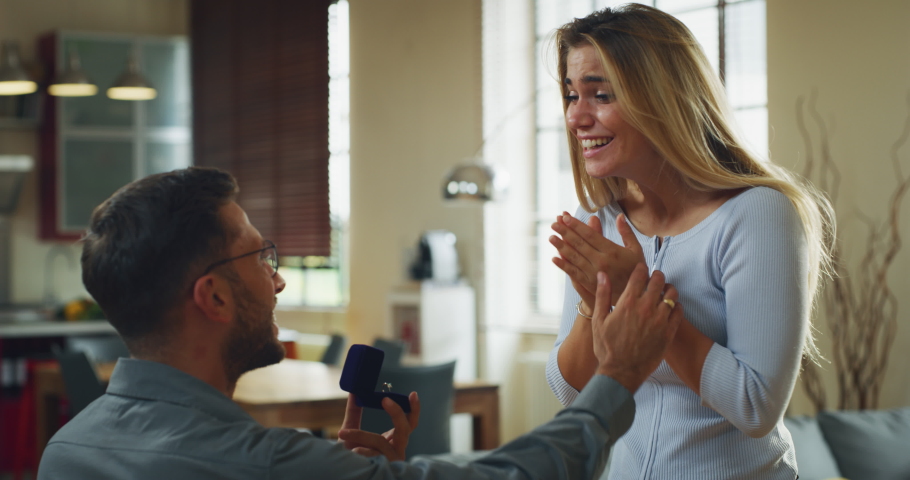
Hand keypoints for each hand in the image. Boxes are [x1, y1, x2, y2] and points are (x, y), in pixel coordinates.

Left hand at [337, 392, 420, 460]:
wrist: (338, 473)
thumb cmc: (348, 454)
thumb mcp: (350, 430)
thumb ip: (354, 411)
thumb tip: (354, 391)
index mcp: (392, 439)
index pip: (409, 423)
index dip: (414, 409)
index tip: (413, 394)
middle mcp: (397, 449)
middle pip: (405, 428)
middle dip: (397, 412)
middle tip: (385, 399)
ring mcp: (392, 460)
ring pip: (381, 441)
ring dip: (361, 435)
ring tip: (343, 433)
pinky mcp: (386, 468)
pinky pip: (373, 454)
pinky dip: (361, 451)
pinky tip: (353, 452)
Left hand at [550, 212, 643, 308]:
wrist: (635, 296)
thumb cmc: (636, 271)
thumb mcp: (636, 250)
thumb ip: (627, 233)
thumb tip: (620, 216)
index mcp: (612, 250)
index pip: (590, 234)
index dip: (576, 225)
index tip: (565, 218)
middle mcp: (601, 261)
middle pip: (579, 244)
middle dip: (565, 232)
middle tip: (554, 223)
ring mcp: (594, 273)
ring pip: (574, 257)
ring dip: (561, 246)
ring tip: (551, 237)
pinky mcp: (589, 284)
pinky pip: (574, 273)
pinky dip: (563, 266)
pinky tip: (554, 258)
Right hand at [591, 263, 681, 392]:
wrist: (621, 372)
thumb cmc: (607, 347)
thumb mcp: (598, 320)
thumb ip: (602, 295)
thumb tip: (602, 274)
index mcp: (627, 303)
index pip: (639, 276)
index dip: (641, 268)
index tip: (641, 268)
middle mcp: (645, 308)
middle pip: (658, 281)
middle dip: (657, 275)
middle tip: (654, 278)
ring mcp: (659, 320)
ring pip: (672, 294)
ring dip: (668, 289)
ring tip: (664, 292)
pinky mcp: (668, 332)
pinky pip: (679, 312)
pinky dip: (676, 306)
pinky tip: (670, 308)